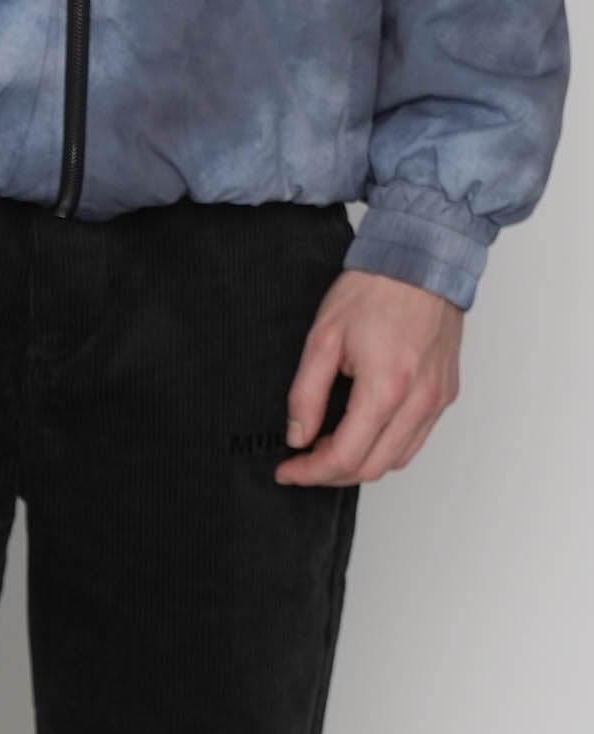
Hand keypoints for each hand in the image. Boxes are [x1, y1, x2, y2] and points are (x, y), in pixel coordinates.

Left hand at [275, 269, 462, 487]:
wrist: (419, 260)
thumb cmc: (374, 289)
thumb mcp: (323, 336)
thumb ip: (307, 392)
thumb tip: (298, 434)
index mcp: (386, 389)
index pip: (346, 457)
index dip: (311, 472)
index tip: (288, 470)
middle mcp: (419, 403)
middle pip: (373, 468)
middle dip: (332, 473)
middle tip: (303, 461)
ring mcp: (437, 401)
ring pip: (398, 459)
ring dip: (361, 462)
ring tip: (329, 446)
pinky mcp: (446, 394)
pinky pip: (416, 438)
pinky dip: (387, 446)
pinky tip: (364, 431)